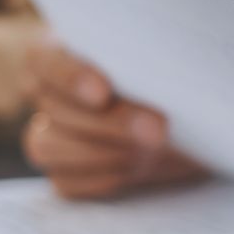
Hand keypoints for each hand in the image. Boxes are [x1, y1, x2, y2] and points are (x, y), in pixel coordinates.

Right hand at [21, 43, 204, 198]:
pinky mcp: (63, 172)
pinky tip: (136, 169)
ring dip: (104, 154)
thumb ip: (150, 59)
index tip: (104, 93)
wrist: (187, 114)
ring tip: (151, 152)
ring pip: (50, 148)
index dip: (71, 78)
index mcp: (57, 52)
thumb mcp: (165, 57)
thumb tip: (160, 69)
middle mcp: (48, 93)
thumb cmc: (169, 71)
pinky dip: (102, 178)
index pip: (46, 62)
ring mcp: (49, 135)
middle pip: (57, 110)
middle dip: (111, 123)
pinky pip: (66, 181)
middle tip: (157, 129)